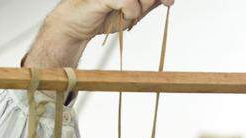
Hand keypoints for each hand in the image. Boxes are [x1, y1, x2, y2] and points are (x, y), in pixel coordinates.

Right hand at [24, 0, 172, 67]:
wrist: (75, 27)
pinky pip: (128, 1)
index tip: (170, 2)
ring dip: (144, 6)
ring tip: (133, 14)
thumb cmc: (102, 16)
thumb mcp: (133, 11)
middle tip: (159, 5)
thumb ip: (149, 2)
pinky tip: (127, 17)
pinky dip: (132, 12)